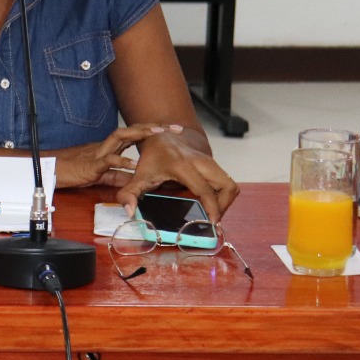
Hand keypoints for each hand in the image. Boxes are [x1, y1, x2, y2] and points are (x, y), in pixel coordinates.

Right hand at [54, 124, 166, 189]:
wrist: (48, 171)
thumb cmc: (71, 172)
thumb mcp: (100, 176)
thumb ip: (118, 176)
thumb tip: (135, 178)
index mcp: (108, 147)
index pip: (134, 135)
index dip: (152, 131)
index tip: (171, 130)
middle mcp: (104, 145)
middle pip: (131, 130)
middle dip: (154, 127)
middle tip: (175, 127)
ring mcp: (97, 153)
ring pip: (120, 137)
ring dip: (140, 134)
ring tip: (157, 133)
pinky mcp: (89, 165)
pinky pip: (107, 160)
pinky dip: (120, 160)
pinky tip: (133, 163)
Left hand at [114, 126, 239, 221]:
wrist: (164, 136)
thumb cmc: (152, 157)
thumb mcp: (139, 175)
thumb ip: (129, 193)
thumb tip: (129, 211)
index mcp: (183, 166)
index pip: (205, 189)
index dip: (212, 208)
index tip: (212, 224)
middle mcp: (201, 162)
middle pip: (227, 187)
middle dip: (223, 206)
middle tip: (212, 220)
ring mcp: (211, 162)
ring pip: (231, 185)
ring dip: (225, 201)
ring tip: (212, 213)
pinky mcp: (215, 165)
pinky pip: (227, 183)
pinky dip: (223, 195)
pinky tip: (210, 203)